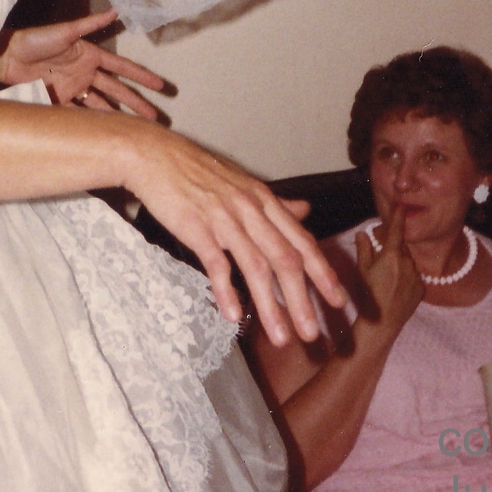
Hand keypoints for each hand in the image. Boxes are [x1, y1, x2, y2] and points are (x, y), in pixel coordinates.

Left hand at [0, 8, 168, 118]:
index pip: (122, 68)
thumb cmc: (35, 40)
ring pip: (102, 105)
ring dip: (118, 116)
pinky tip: (106, 132)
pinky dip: (93, 122)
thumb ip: (91, 23)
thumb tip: (116, 9)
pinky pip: (80, 113)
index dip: (141, 77)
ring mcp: (74, 88)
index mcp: (90, 55)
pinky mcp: (60, 100)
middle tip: (156, 117)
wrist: (6, 59)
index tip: (160, 85)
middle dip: (136, 103)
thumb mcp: (65, 31)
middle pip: (116, 90)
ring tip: (136, 129)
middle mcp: (85, 72)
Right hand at [120, 122, 346, 346]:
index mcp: (264, 201)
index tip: (338, 300)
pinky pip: (217, 264)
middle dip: (302, 300)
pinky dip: (227, 291)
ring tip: (280, 337)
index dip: (322, 272)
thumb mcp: (243, 183)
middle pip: (285, 259)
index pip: (301, 241)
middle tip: (312, 334)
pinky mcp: (197, 227)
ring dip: (271, 306)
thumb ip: (276, 203)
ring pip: (256, 267)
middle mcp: (251, 210)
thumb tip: (305, 210)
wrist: (154, 155)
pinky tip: (234, 316)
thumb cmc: (196, 170)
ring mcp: (224, 219)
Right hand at [356, 204, 422, 332]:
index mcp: (392, 255)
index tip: (401, 205)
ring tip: (387, 279)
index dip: (398, 216)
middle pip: (401, 248)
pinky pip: (414, 276)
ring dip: (400, 264)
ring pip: (408, 262)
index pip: (397, 230)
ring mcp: (416, 276)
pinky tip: (395, 288)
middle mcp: (407, 262)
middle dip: (393, 249)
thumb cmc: (368, 294)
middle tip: (382, 260)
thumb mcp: (361, 270)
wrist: (383, 321)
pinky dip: (406, 277)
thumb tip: (363, 233)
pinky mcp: (421, 288)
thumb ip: (364, 248)